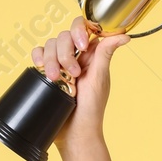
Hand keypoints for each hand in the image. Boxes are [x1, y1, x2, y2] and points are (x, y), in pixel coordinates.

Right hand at [30, 16, 129, 148]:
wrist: (74, 132)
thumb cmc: (90, 110)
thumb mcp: (99, 79)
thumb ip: (105, 54)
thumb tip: (123, 36)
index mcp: (91, 54)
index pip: (83, 27)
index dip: (79, 31)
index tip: (81, 47)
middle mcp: (75, 56)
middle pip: (64, 36)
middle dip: (65, 54)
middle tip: (72, 74)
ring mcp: (60, 64)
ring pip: (50, 45)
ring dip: (51, 60)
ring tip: (56, 79)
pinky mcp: (46, 72)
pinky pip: (38, 55)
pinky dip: (38, 58)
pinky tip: (43, 69)